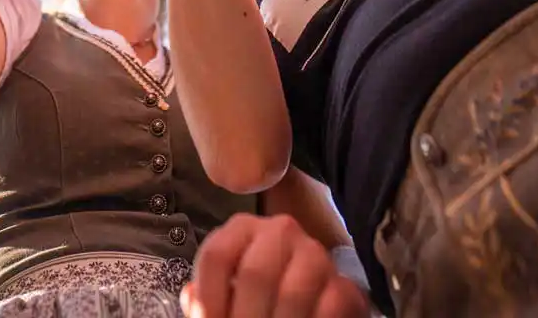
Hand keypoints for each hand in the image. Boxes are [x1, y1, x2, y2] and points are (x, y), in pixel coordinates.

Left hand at [182, 214, 369, 317]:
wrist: (306, 309)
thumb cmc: (258, 300)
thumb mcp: (226, 295)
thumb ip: (204, 296)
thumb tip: (192, 299)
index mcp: (243, 229)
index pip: (217, 256)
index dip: (208, 299)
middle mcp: (280, 232)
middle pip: (255, 274)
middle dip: (243, 317)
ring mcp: (316, 256)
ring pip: (292, 293)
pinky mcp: (345, 287)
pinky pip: (329, 308)